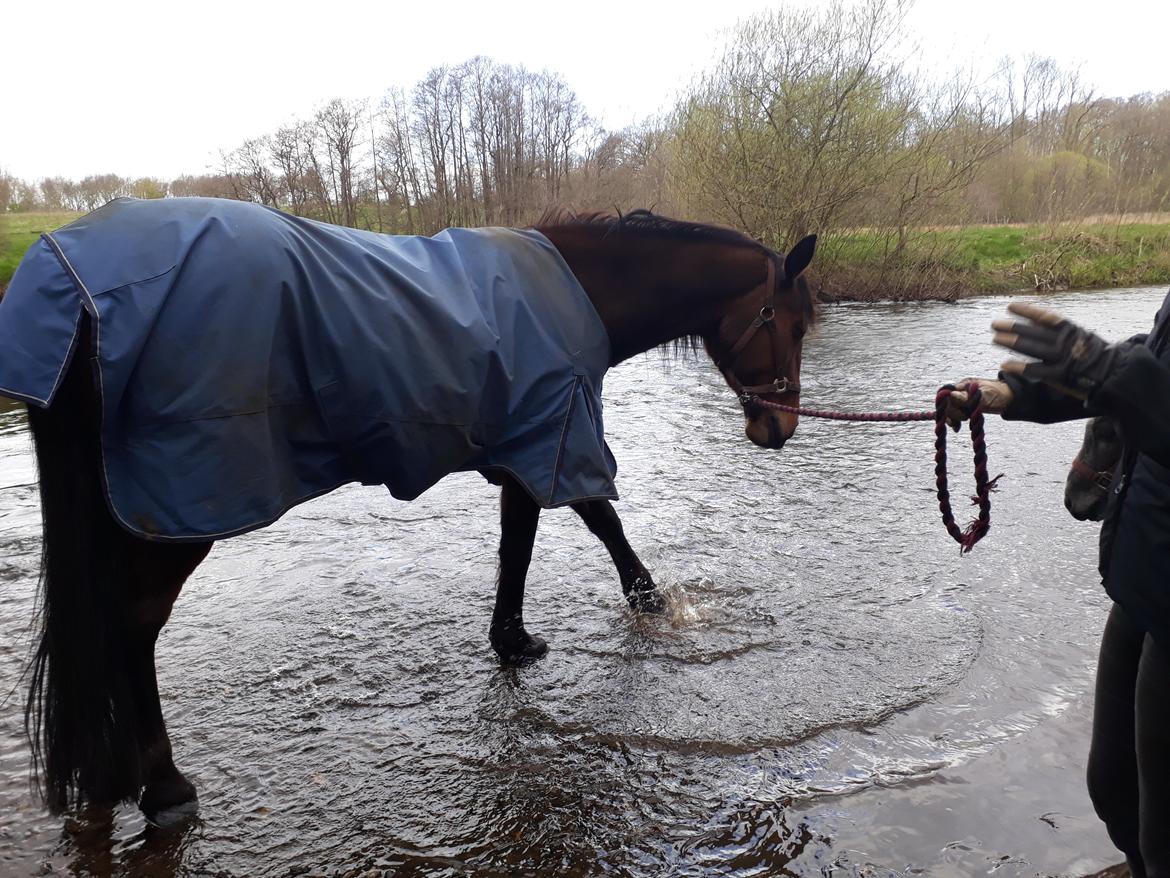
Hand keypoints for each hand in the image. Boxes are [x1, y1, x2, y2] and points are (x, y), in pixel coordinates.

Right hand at [944, 379, 1013, 429]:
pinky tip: (957, 427)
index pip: (947, 394)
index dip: (946, 404)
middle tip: (964, 418)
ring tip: (959, 424)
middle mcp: (961, 391)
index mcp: (964, 385)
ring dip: (953, 418)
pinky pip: (954, 413)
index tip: (954, 413)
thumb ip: (968, 396)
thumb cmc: (1000, 394)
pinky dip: (954, 421)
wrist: (1010, 397)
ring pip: (950, 409)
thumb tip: (951, 395)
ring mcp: (963, 399)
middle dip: (952, 413)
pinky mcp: (966, 406)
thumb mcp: (985, 396)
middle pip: (947, 402)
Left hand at [992, 302, 1116, 397]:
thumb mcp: (1081, 336)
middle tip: (995, 324)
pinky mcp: (1061, 376)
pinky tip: (1005, 364)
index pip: (1045, 316)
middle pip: (1034, 332)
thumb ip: (1059, 329)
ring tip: (995, 338)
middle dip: (1013, 327)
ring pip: (1033, 348)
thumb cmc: (1095, 354)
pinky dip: (1020, 367)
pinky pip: (1036, 370)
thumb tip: (1035, 320)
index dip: (1026, 311)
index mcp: (1071, 330)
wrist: (1115, 374)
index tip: (1010, 306)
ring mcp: (1063, 358)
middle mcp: (1066, 342)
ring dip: (1012, 342)